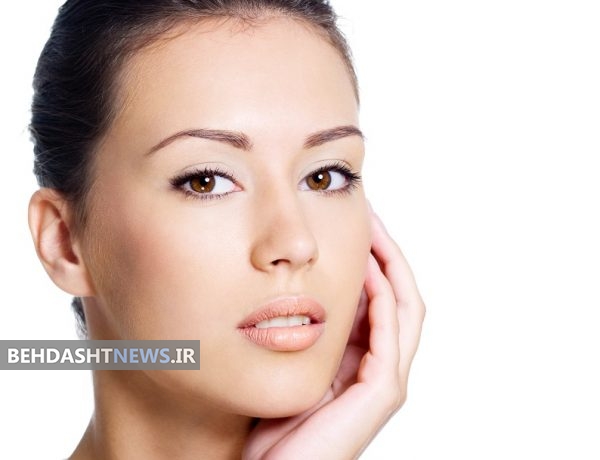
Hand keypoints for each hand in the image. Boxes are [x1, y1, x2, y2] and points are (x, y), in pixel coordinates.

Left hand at [243, 210, 425, 459]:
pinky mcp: (381, 393)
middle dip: (386, 250)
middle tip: (369, 211)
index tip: (353, 219)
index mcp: (359, 357)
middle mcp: (379, 364)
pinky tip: (366, 268)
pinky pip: (390, 333)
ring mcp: (385, 380)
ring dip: (391, 263)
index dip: (371, 255)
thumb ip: (301, 328)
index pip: (378, 295)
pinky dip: (383, 296)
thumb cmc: (271, 423)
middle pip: (398, 293)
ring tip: (372, 226)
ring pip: (404, 307)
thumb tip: (287, 282)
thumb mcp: (288, 362)